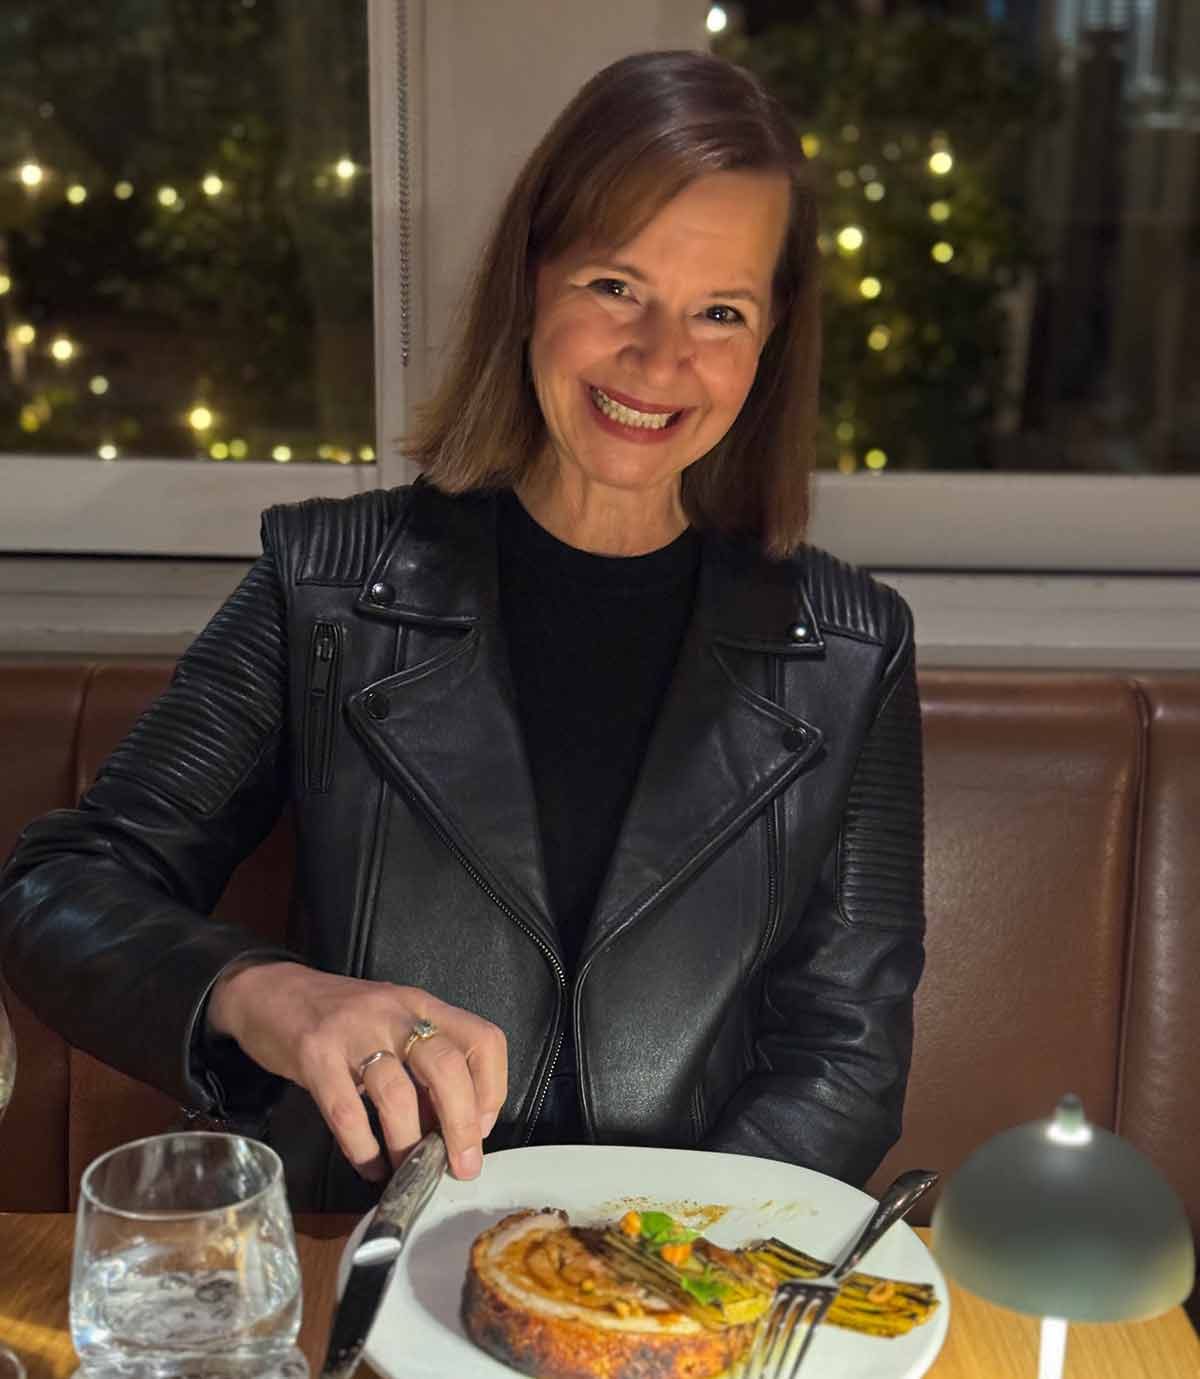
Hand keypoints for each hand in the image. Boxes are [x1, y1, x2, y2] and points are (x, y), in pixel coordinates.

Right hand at [207, 961, 506, 1181]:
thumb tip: (454, 1126)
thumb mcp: (392, 1025)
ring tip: (408, 1172)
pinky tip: (369, 1166)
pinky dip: (363, 1148)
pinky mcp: (314, 1055)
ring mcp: (353, 1032)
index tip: (482, 1128)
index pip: (483, 1039)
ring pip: (397, 1093)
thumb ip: (424, 1066)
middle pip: (448, 1066)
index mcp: (423, 1006)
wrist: (269, 991)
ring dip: (408, 1144)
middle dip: (461, 1126)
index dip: (492, 1088)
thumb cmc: (340, 1018)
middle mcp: (395, 1013)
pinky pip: (345, 1111)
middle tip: (462, 1167)